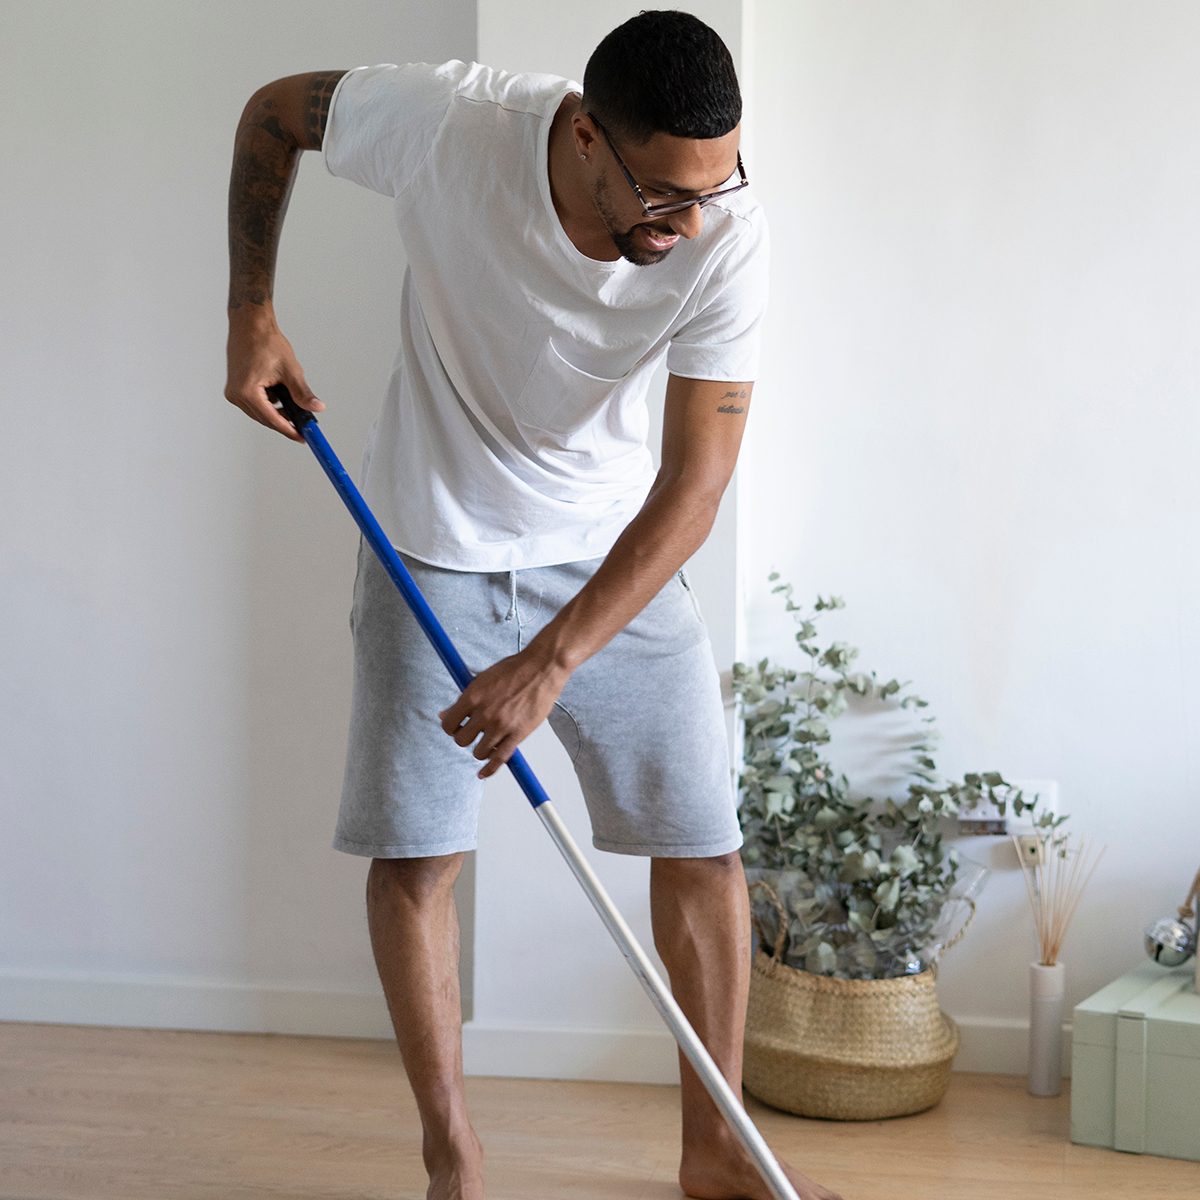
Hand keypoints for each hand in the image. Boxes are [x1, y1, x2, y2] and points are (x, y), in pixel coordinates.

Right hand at [225, 313, 323, 440]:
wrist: (250, 325)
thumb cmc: (266, 342)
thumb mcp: (290, 370)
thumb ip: (302, 393)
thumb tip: (316, 408)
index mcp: (247, 391)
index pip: (272, 419)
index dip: (289, 430)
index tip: (302, 437)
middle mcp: (236, 395)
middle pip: (265, 419)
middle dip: (285, 422)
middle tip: (304, 424)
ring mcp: (234, 392)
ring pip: (260, 412)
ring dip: (277, 412)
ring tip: (295, 405)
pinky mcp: (235, 388)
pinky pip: (255, 404)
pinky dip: (269, 403)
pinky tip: (281, 396)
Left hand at [439, 649, 570, 778]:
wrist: (543, 667)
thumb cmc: (515, 669)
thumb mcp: (483, 678)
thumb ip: (464, 698)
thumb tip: (444, 714)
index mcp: (473, 696)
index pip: (449, 724)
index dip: (451, 728)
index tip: (457, 727)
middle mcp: (484, 712)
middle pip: (461, 740)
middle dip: (465, 738)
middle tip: (473, 734)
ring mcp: (501, 725)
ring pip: (479, 752)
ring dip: (480, 751)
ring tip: (486, 744)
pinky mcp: (518, 733)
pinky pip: (500, 758)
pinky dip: (490, 769)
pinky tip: (484, 773)